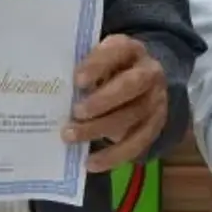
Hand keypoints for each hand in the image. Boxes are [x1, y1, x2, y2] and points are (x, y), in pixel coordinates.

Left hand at [65, 34, 168, 172]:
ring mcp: (155, 100)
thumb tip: (55, 90)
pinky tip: (90, 162)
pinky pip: (136, 144)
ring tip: (71, 136)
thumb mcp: (100, 61)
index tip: (77, 80)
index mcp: (132, 49)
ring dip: (99, 129)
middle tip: (76, 112)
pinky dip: (112, 156)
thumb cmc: (110, 71)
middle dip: (103, 100)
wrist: (144, 84)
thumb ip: (85, 70)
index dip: (99, 64)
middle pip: (131, 85)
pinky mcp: (155, 126)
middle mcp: (150, 72)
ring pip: (131, 116)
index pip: (119, 50)